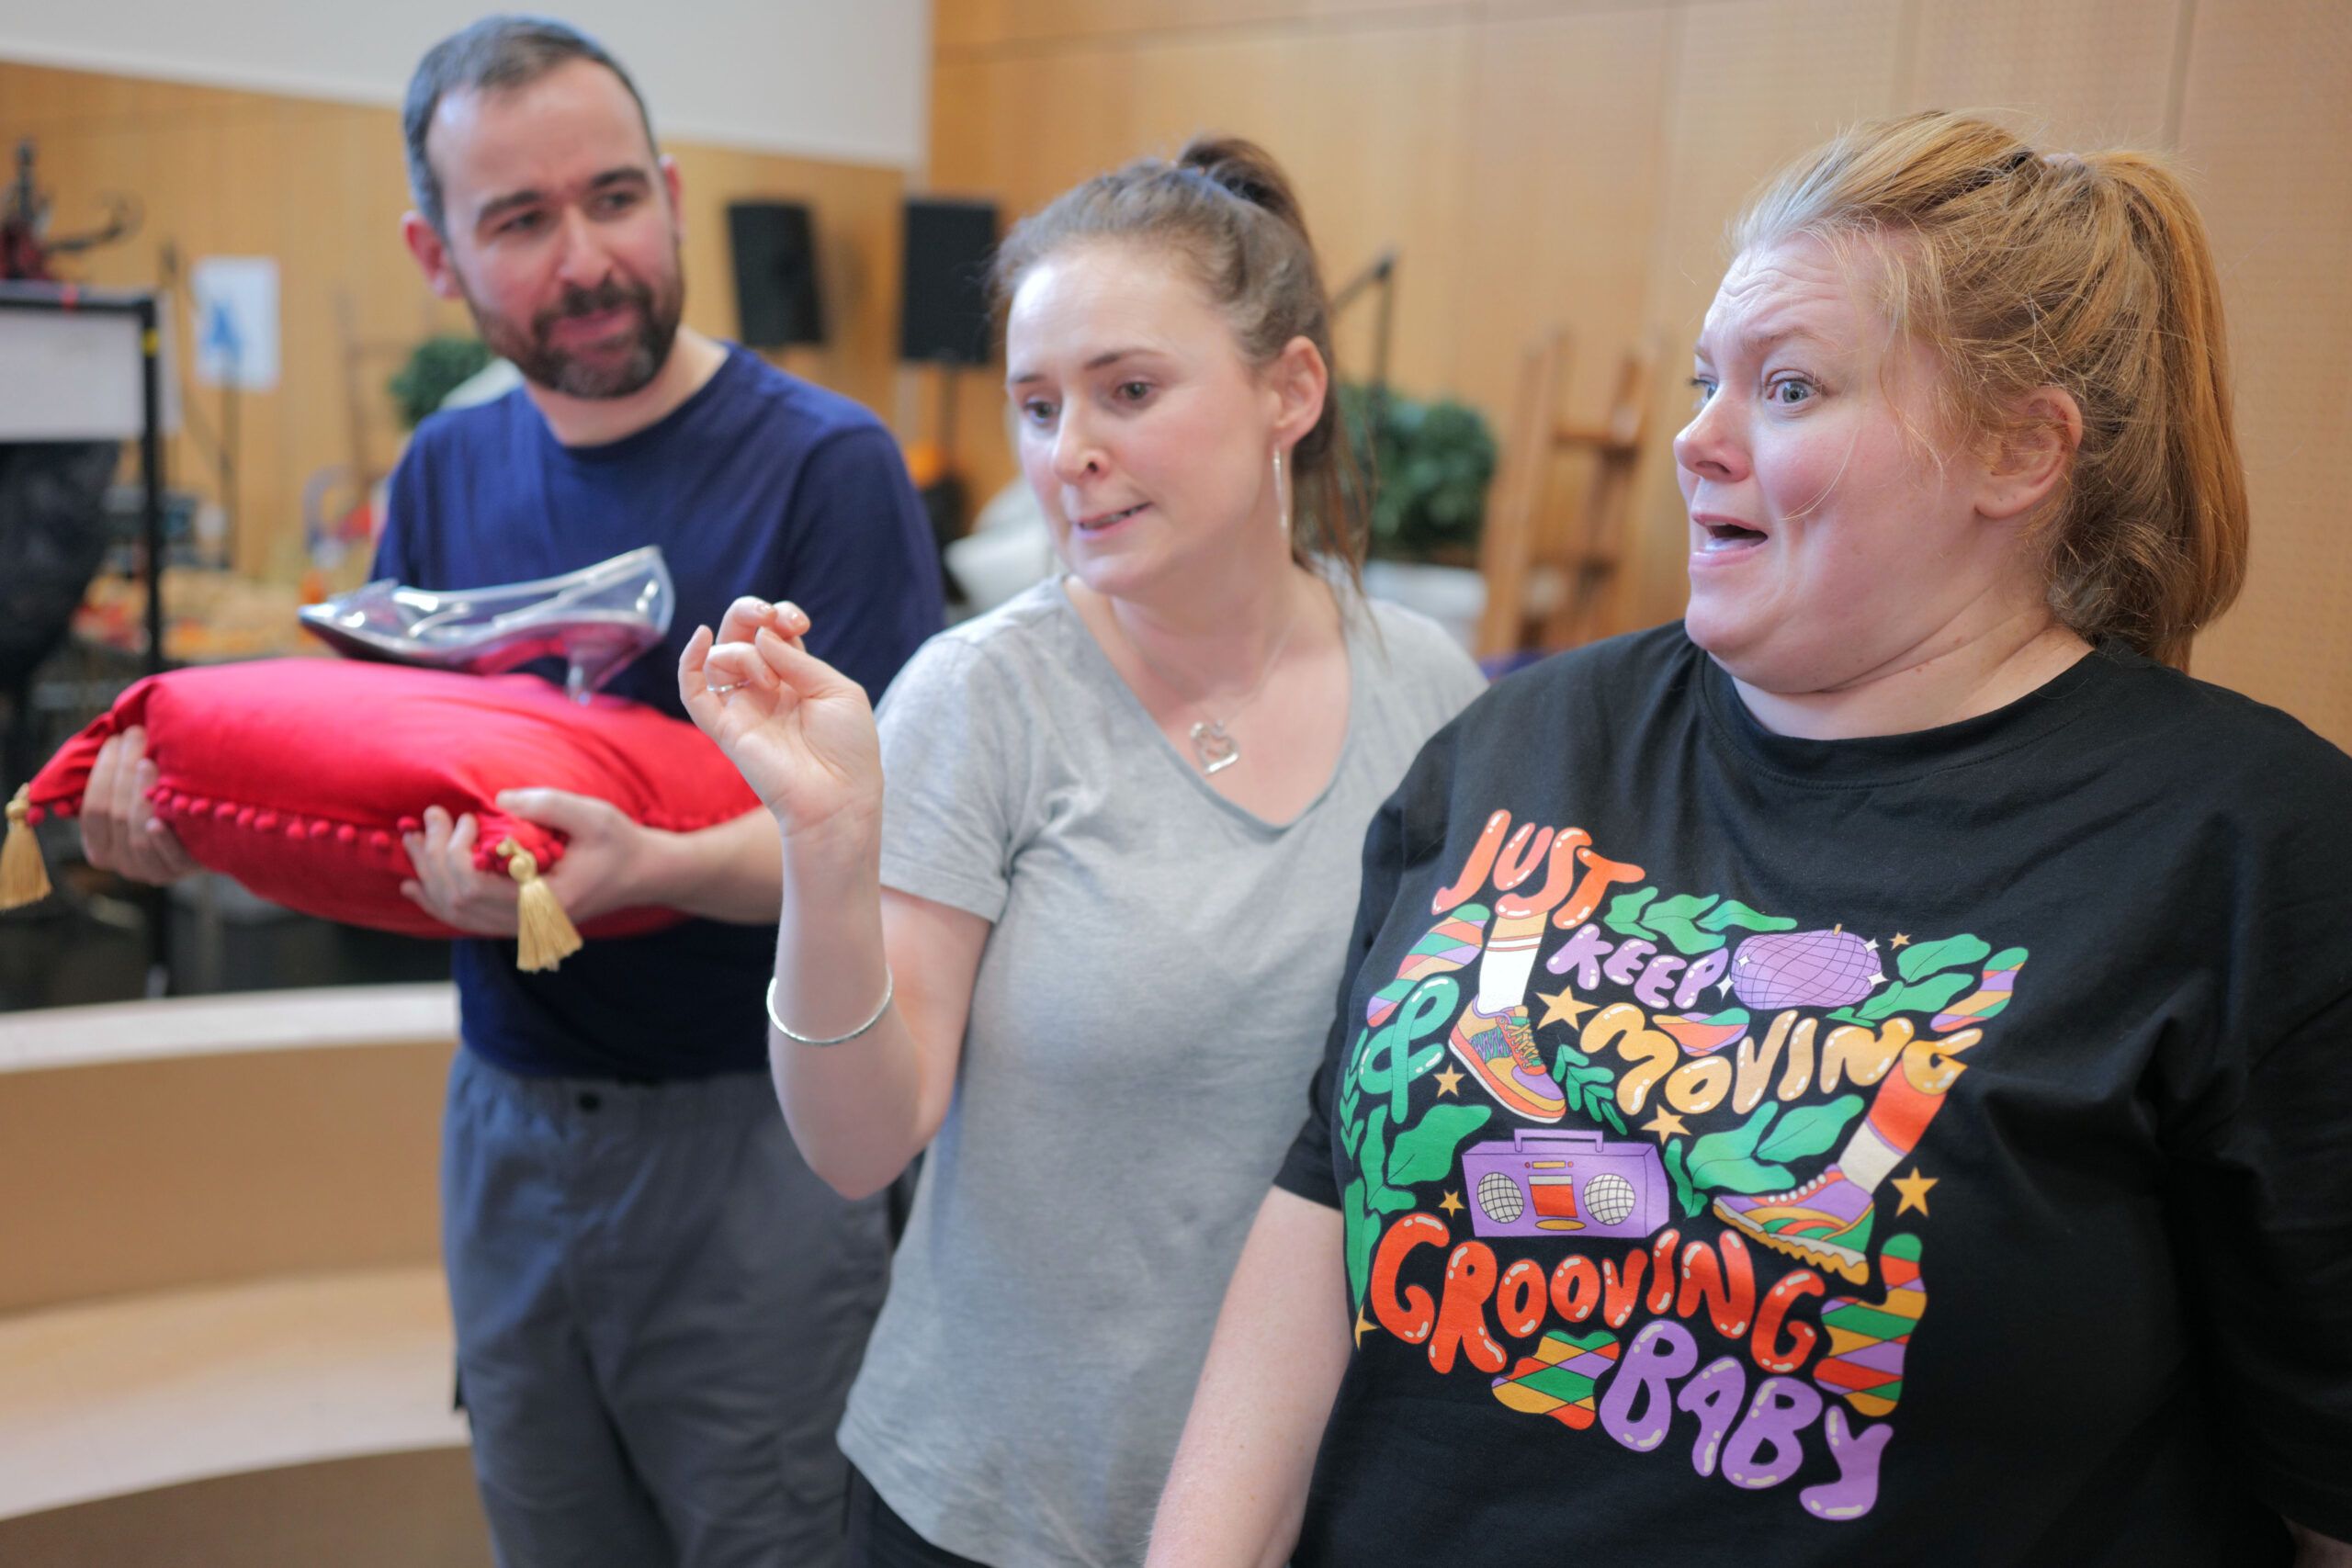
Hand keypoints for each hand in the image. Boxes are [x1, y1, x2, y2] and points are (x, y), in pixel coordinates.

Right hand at [78, 727, 199, 885]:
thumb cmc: (167, 803)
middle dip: (122, 772)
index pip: (93, 808)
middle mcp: (121, 863)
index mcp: (100, 846)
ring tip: (148, 763)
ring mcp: (151, 871)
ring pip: (137, 835)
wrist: (218, 835)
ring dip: (140, 796)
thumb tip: (113, 735)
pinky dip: (163, 841)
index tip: (115, 739)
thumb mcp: (137, 791)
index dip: (102, 772)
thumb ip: (120, 775)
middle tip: (136, 736)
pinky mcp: (182, 871)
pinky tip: (159, 822)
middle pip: (113, 815)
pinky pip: (169, 858)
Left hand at [399, 789, 657, 934]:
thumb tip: (500, 798)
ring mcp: (519, 926)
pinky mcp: (515, 920)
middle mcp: (527, 923)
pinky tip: (415, 885)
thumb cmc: (620, 844)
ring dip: (428, 875)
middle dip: (432, 857)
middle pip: (455, 901)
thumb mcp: (593, 816)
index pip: (473, 889)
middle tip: (431, 817)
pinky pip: (465, 919)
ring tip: (412, 841)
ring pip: (454, 913)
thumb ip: (547, 805)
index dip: (454, 853)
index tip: (468, 817)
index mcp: (543, 902)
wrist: (641, 874)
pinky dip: (436, 900)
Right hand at [679, 598, 882, 861]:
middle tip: (768, 617)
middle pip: (739, 636)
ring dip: (743, 654)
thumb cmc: (849, 748)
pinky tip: (700, 638)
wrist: (840, 798)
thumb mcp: (837, 691)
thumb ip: (797, 661)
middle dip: (748, 612)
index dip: (780, 615)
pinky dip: (689, 662)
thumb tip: (760, 635)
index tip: (798, 621)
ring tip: (770, 681)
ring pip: (720, 659)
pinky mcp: (725, 730)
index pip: (773, 633)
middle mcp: (766, 690)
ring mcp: (744, 709)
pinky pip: (693, 692)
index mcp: (797, 679)